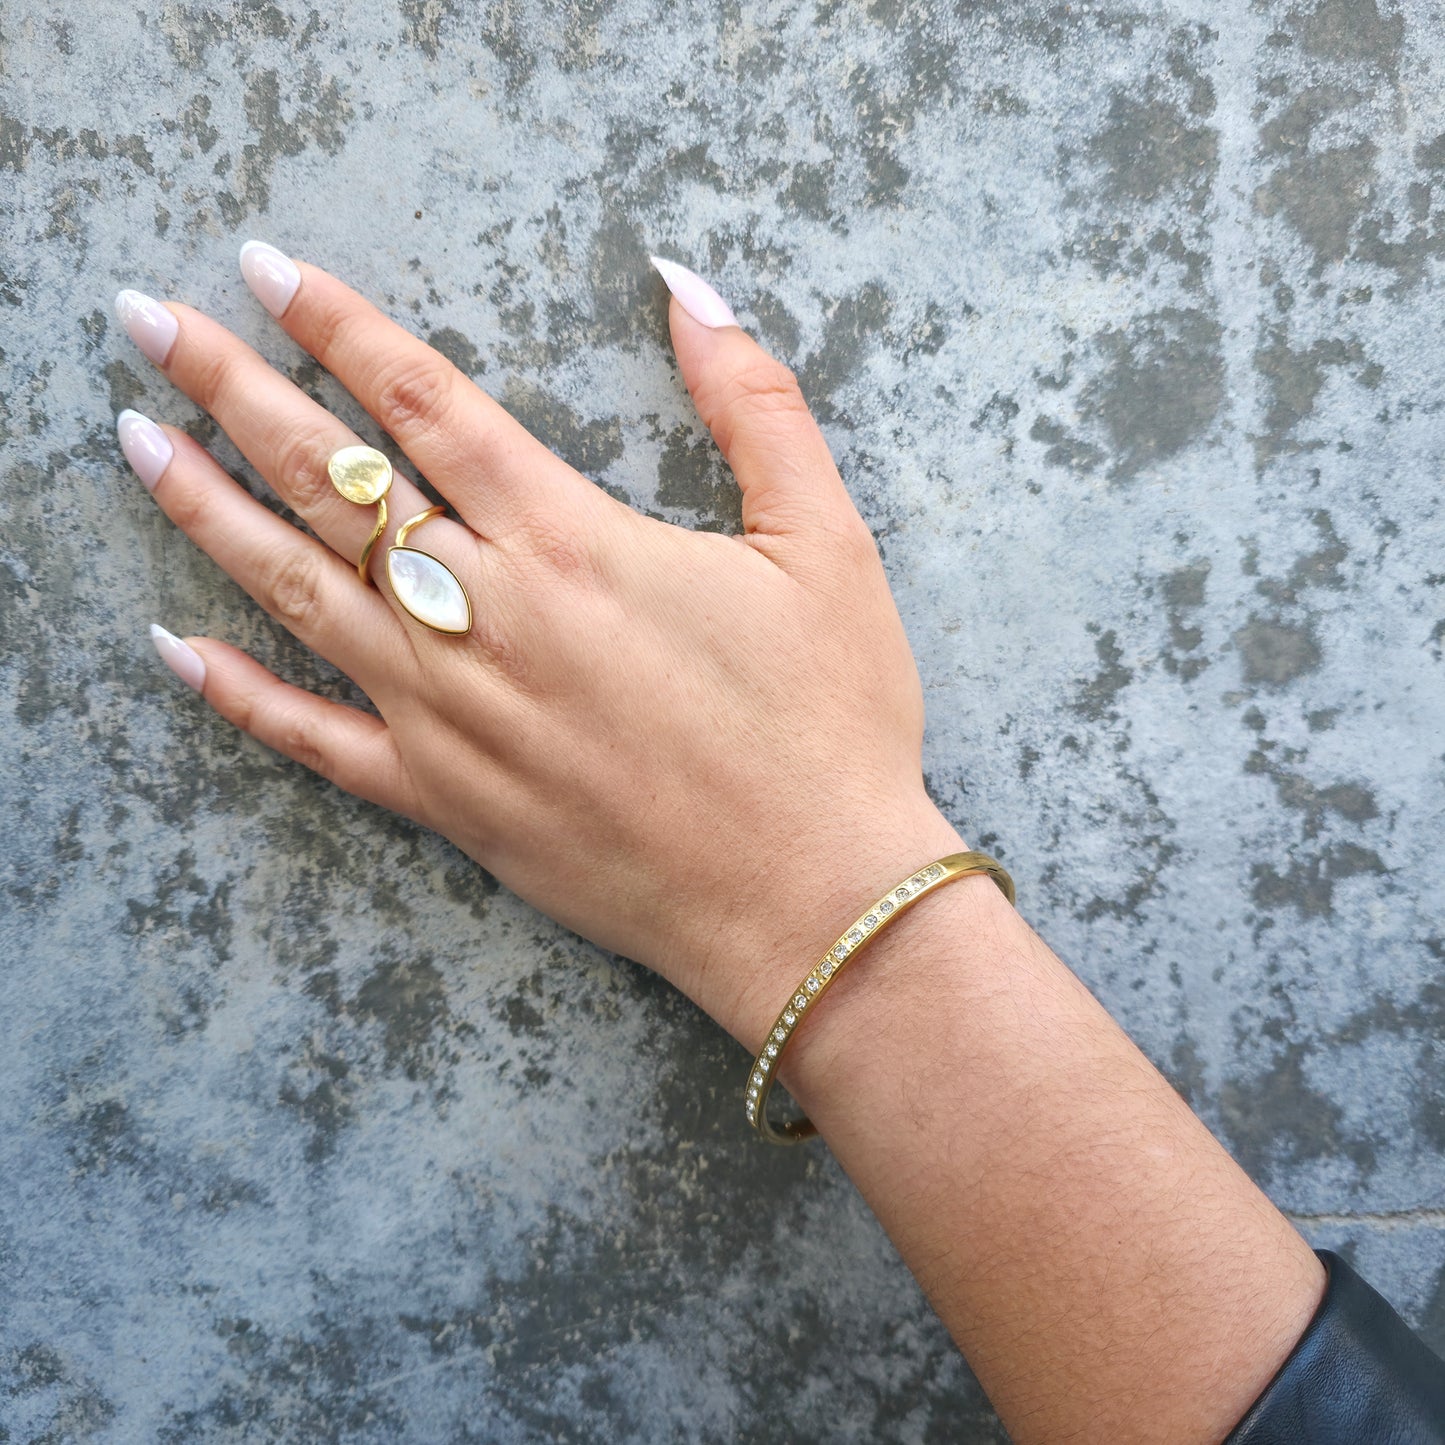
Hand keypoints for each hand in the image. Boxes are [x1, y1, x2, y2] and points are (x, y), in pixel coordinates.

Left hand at [117, 247, 966, 1047]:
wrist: (813, 901)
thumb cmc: (829, 724)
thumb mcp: (826, 544)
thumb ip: (756, 404)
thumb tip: (689, 286)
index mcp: (574, 543)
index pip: (424, 402)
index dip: (337, 324)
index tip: (262, 268)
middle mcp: (490, 619)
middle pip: (333, 481)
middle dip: (232, 388)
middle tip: (147, 321)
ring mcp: (454, 717)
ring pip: (300, 594)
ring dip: (207, 510)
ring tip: (137, 441)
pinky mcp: (448, 803)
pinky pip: (319, 742)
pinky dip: (241, 696)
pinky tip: (173, 648)